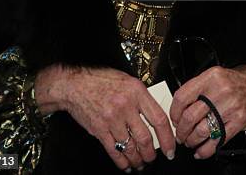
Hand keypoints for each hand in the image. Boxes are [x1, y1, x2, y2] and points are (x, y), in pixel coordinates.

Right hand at [34, 65, 175, 171]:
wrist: (75, 84)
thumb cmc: (101, 80)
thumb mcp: (127, 81)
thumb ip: (141, 97)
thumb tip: (155, 115)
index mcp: (136, 91)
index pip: (159, 119)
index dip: (167, 137)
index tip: (170, 147)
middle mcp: (125, 106)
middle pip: (145, 138)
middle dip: (151, 153)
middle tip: (153, 158)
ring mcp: (112, 119)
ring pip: (130, 147)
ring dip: (137, 159)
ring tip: (140, 163)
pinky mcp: (99, 130)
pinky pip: (114, 151)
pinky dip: (121, 161)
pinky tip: (126, 165)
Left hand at [169, 63, 245, 159]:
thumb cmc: (240, 80)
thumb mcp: (217, 74)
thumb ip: (199, 87)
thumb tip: (181, 106)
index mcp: (211, 78)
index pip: (183, 96)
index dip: (174, 111)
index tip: (174, 118)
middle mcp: (220, 92)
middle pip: (190, 116)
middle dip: (181, 130)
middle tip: (180, 134)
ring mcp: (230, 108)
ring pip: (202, 131)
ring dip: (191, 140)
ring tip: (189, 141)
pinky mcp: (238, 122)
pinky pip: (218, 141)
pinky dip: (206, 150)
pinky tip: (200, 151)